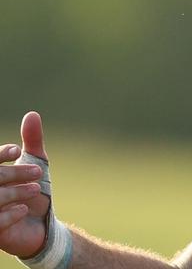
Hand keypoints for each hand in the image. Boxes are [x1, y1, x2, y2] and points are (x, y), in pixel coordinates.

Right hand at [0, 112, 50, 257]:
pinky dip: (7, 216)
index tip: (17, 151)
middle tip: (38, 173)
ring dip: (13, 193)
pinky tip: (22, 210)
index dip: (0, 155)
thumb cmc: (33, 189)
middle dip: (14, 173)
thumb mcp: (35, 162)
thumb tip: (32, 114)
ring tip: (35, 190)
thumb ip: (32, 140)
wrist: (40, 225)